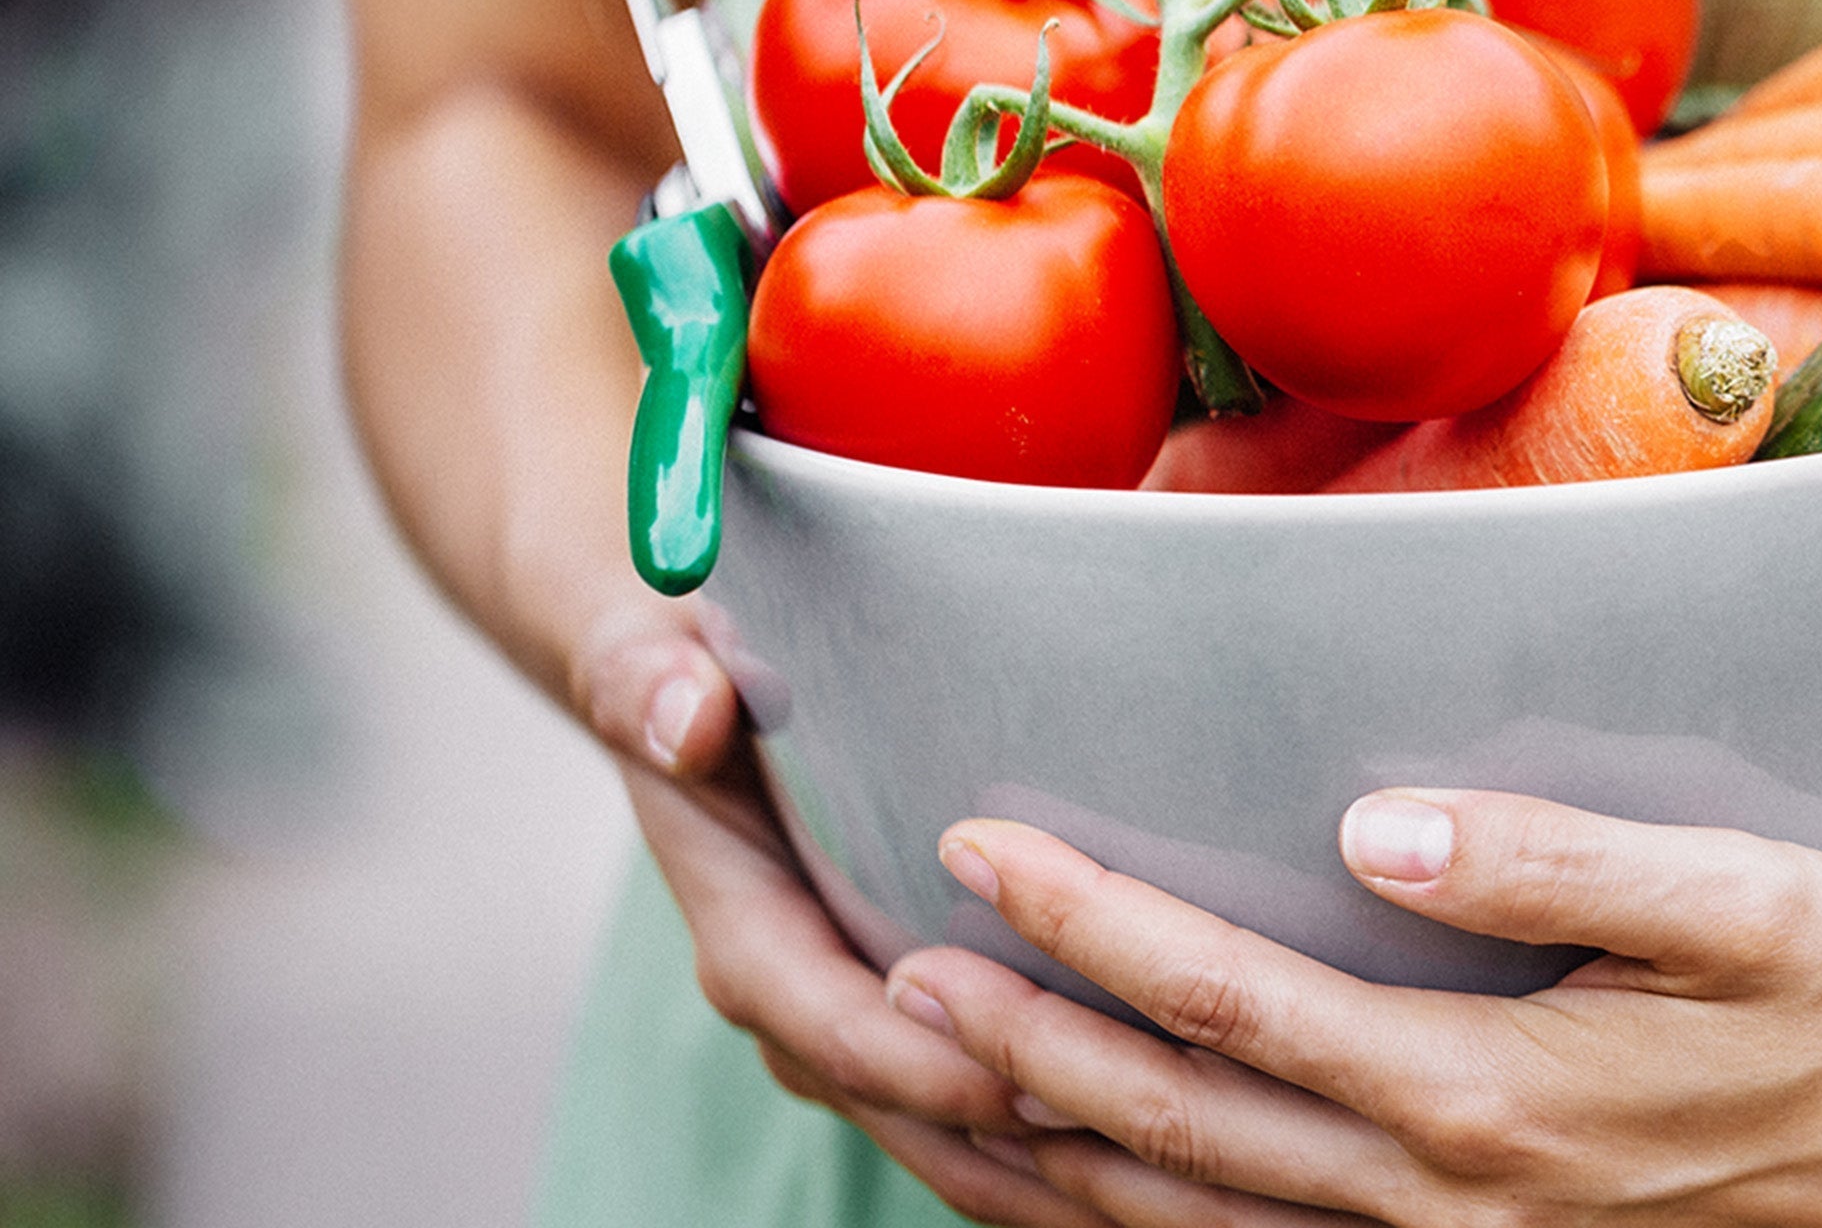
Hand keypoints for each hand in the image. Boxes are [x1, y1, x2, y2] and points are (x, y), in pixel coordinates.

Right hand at [570, 602, 1120, 1225]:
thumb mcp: (659, 654)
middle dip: (1015, 1142)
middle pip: (909, 1111)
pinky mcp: (910, 1018)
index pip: (839, 1029)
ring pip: (951, 1134)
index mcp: (749, 932)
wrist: (686, 699)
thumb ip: (650, 681)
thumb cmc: (693, 668)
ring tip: (1168, 1170)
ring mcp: (853, 1023)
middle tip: (1142, 1137)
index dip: (932, 1066)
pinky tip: (1156, 1150)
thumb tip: (685, 716)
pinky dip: (1055, 1139)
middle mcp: (800, 1002)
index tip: (1035, 1081)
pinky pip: (980, 1108)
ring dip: (1046, 1164)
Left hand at [885, 791, 1821, 1227]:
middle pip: (1173, 1134)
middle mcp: (1445, 1203)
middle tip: (888, 966)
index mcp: (1490, 1099)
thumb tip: (1373, 820)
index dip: (1091, 927)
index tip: (980, 839)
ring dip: (1053, 1153)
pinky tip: (1094, 1172)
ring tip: (938, 1073)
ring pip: (1196, 1226)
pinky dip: (1150, 1219)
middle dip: (1018, 1048)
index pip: (1232, 1007)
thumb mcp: (1757, 904)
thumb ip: (1559, 864)